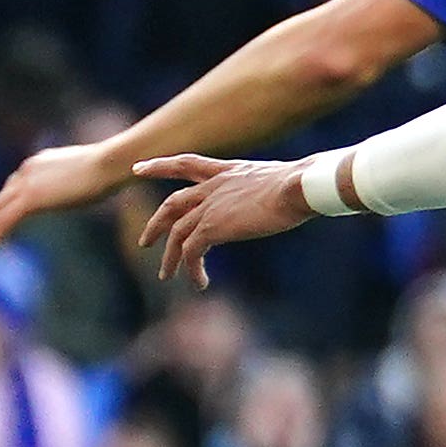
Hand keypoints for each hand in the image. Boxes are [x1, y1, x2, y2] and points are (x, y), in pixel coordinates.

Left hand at [0, 138, 135, 253]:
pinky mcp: (30, 198)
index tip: (5, 219)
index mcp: (40, 163)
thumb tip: (88, 188)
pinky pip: (4, 220)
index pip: (16, 186)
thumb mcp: (89, 176)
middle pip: (1, 198)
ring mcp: (27, 183)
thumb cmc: (112, 169)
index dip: (8, 203)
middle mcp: (28, 170)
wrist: (110, 164)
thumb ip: (77, 182)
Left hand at [139, 154, 316, 284]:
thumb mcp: (287, 180)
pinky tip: (200, 283)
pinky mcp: (212, 227)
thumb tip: (307, 194)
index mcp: (229, 171)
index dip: (160, 166)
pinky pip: (191, 251)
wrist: (299, 187)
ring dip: (170, 257)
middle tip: (144, 242)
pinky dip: (191, 268)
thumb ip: (281, 188)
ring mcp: (209, 207)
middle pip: (173, 205)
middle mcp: (213, 187)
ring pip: (177, 233)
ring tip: (166, 275)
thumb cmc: (307, 183)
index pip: (186, 164)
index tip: (138, 169)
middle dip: (156, 224)